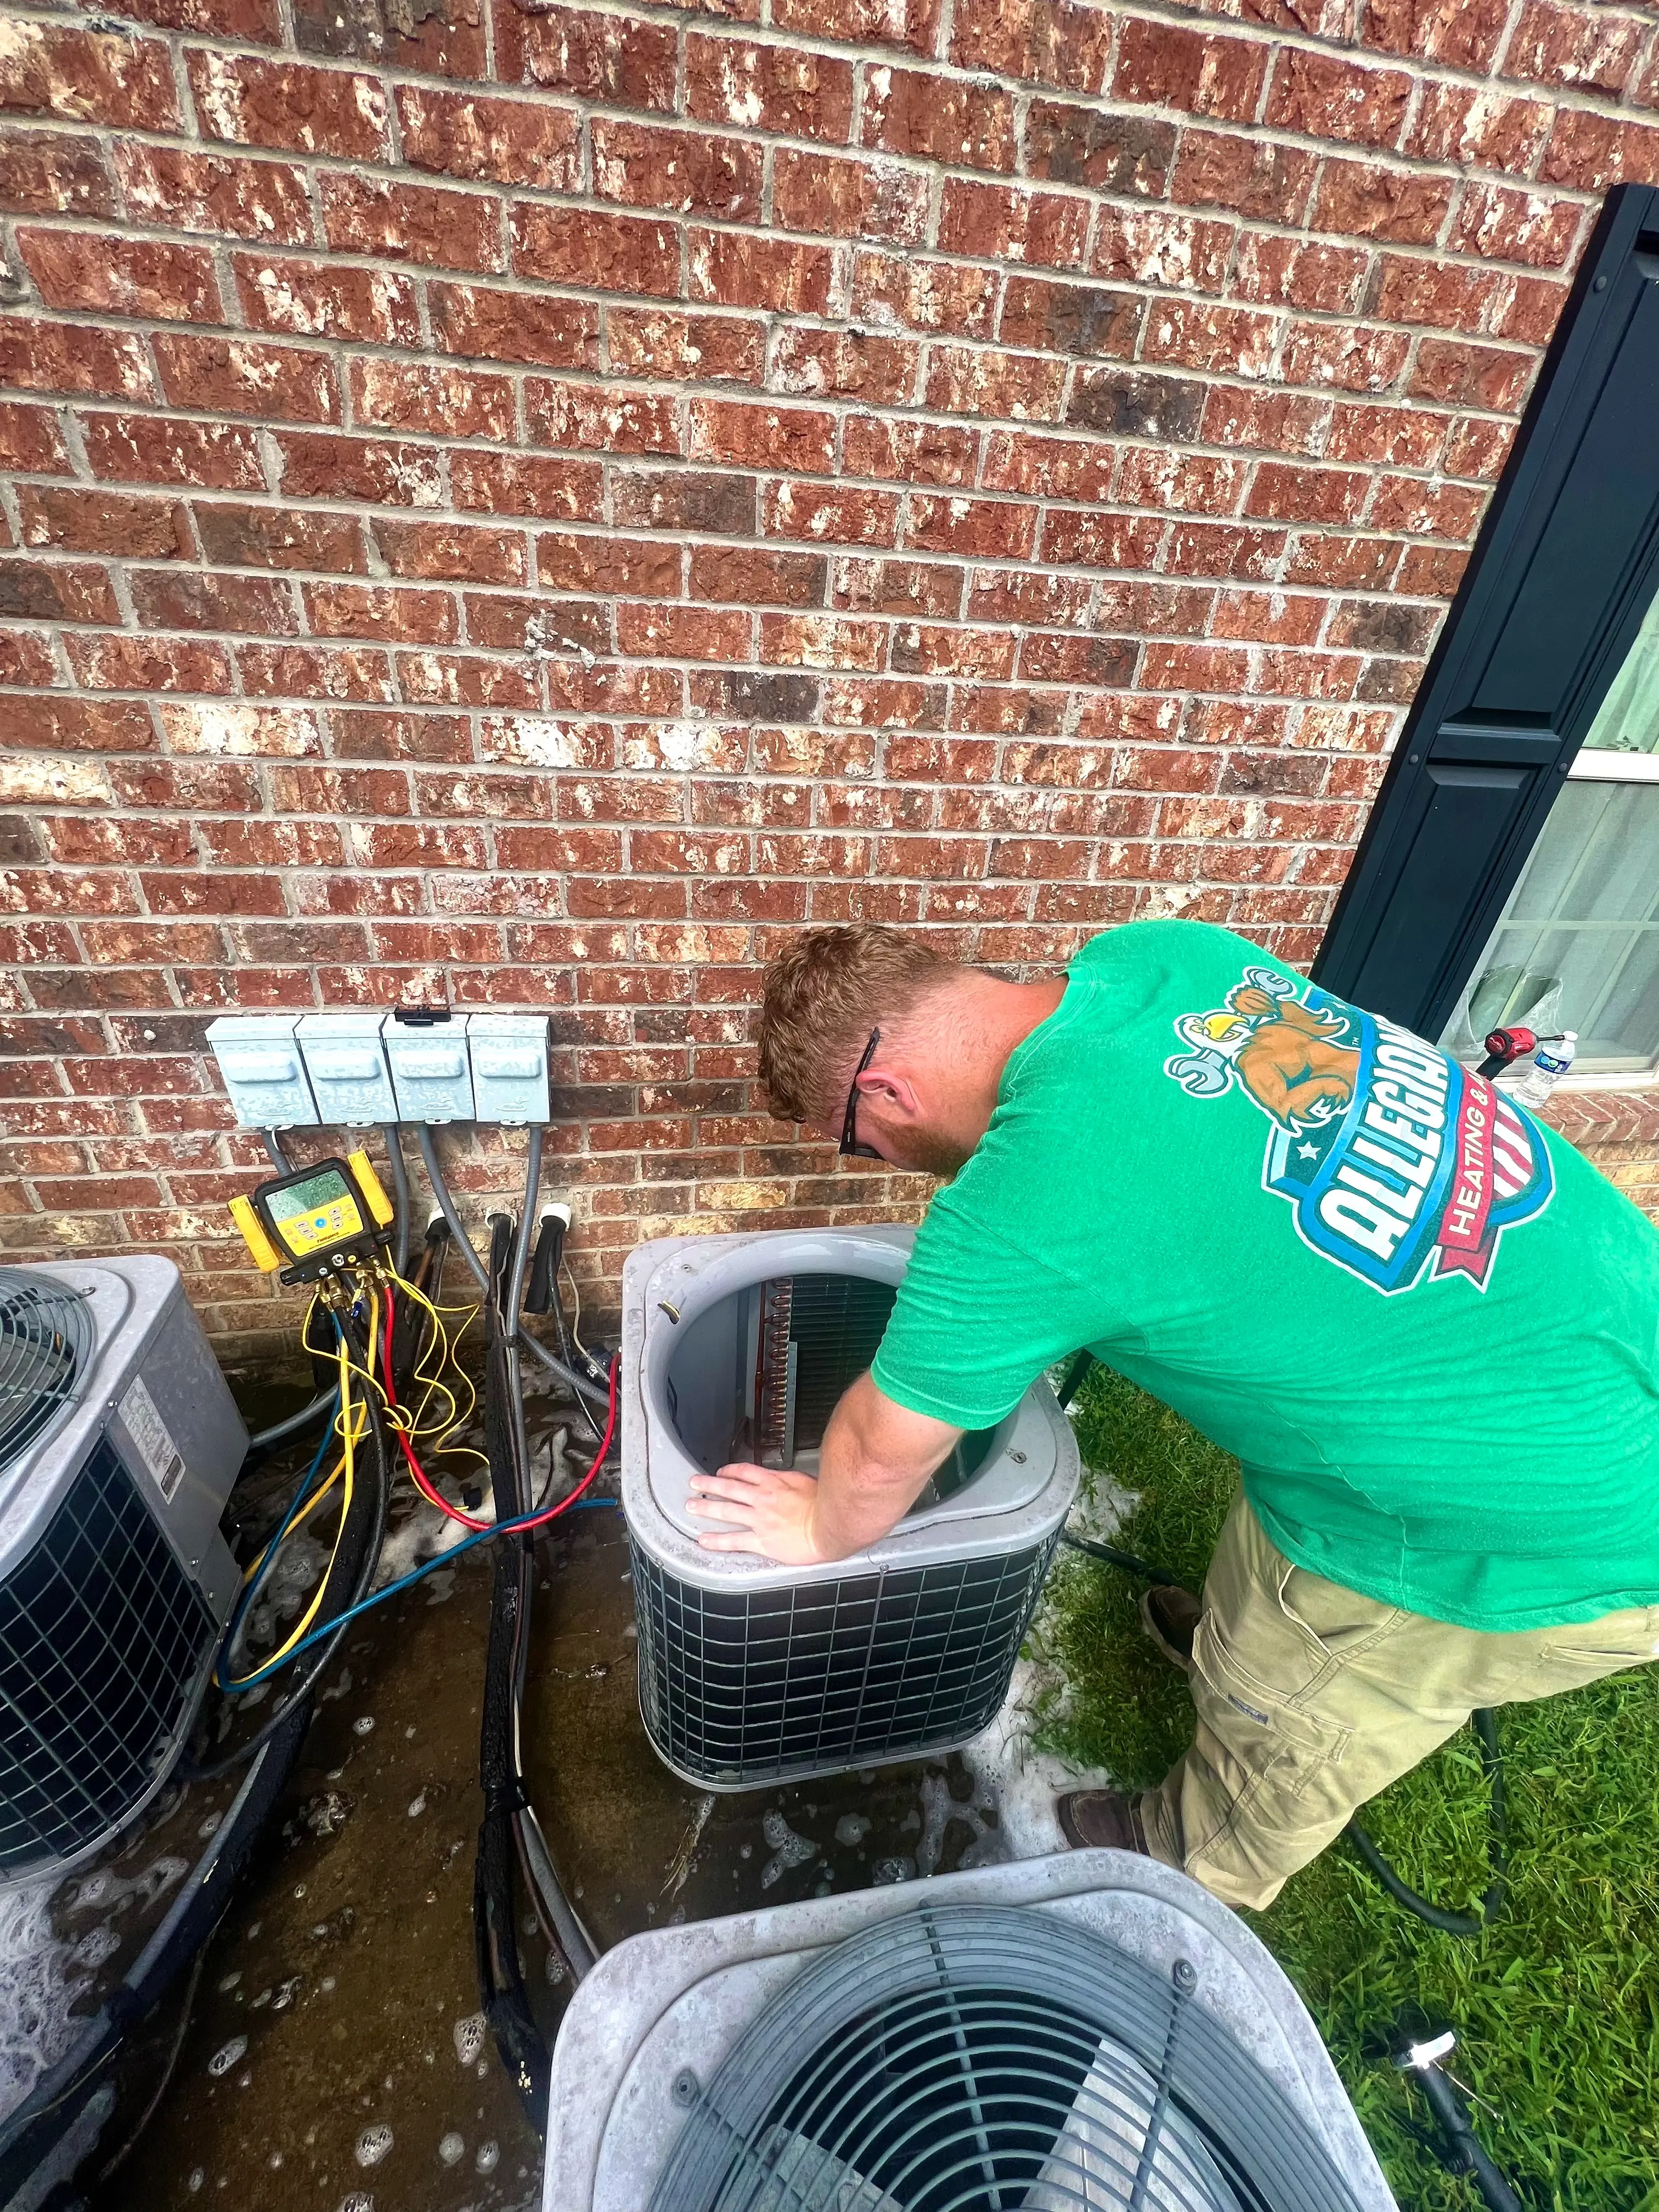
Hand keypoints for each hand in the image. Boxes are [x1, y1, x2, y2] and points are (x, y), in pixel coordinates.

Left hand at [686, 1462, 823, 1562]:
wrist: (830, 1525)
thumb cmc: (825, 1504)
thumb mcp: (806, 1481)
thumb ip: (788, 1480)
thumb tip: (780, 1480)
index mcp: (774, 1482)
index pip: (745, 1472)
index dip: (730, 1471)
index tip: (721, 1472)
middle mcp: (762, 1498)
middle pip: (729, 1488)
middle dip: (709, 1485)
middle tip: (694, 1483)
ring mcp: (760, 1520)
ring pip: (727, 1511)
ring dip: (706, 1507)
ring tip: (691, 1506)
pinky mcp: (762, 1541)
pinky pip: (735, 1540)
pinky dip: (717, 1540)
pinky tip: (703, 1540)